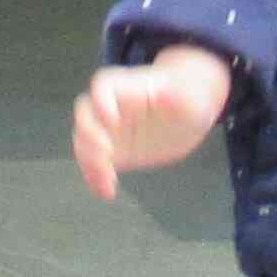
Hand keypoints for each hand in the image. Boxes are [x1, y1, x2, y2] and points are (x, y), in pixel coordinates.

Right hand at [73, 44, 232, 198]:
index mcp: (129, 87)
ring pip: (85, 140)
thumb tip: (166, 95)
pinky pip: (95, 162)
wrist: (188, 107)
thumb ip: (176, 97)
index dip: (101, 100)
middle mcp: (113, 106)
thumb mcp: (191, 94)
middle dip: (90, 134)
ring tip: (107, 183)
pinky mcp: (115, 150)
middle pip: (86, 113)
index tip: (112, 119)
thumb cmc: (188, 94)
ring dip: (90, 161)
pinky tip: (106, 192)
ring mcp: (111, 129)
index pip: (104, 85)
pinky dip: (95, 177)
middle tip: (106, 154)